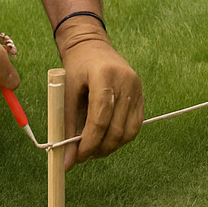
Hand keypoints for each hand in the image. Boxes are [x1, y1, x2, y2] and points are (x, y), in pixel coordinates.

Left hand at [57, 21, 142, 169]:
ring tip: (93, 149)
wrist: (92, 47)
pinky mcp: (141, 95)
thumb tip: (66, 160)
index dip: (89, 142)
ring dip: (110, 147)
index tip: (77, 156)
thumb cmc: (76, 69)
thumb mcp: (66, 93)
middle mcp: (125, 81)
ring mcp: (137, 88)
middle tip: (82, 156)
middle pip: (116, 128)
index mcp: (103, 76)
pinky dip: (121, 138)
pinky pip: (135, 126)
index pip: (100, 118)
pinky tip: (106, 139)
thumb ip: (66, 126)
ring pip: (128, 132)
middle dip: (99, 148)